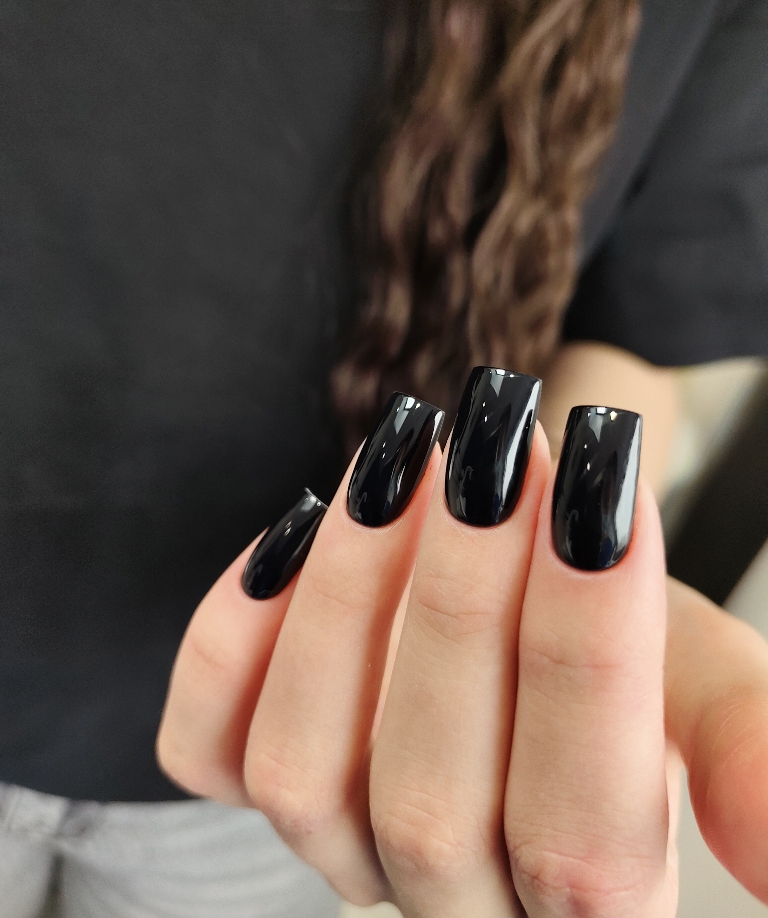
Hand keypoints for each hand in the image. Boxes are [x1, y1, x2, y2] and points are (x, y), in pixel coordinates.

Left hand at [157, 381, 767, 915]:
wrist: (537, 611)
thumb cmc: (631, 650)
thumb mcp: (704, 678)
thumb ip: (747, 745)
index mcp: (591, 900)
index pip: (583, 838)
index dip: (586, 662)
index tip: (598, 499)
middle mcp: (452, 897)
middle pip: (430, 803)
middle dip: (464, 605)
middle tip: (495, 453)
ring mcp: (339, 844)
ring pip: (303, 771)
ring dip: (349, 597)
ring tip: (405, 459)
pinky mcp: (255, 776)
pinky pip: (206, 743)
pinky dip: (234, 633)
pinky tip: (301, 528)